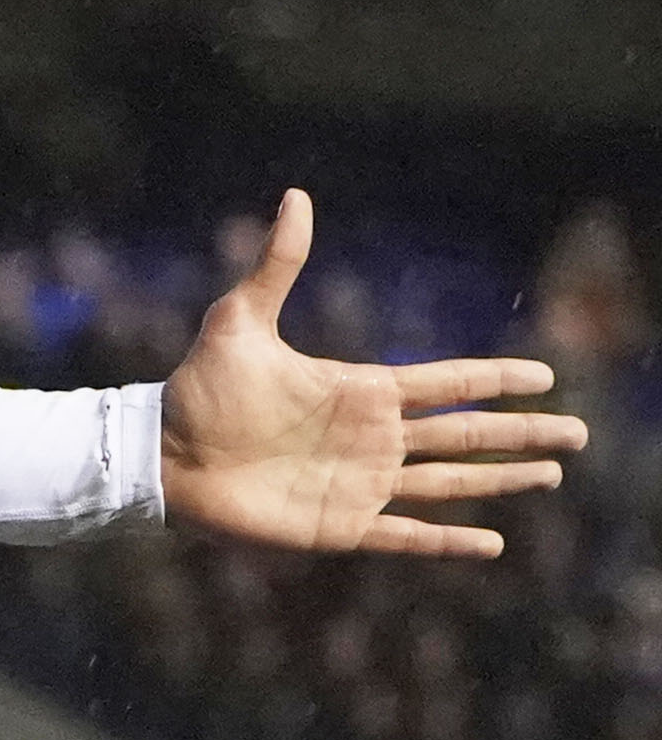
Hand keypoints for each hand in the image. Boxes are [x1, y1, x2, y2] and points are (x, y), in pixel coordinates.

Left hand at [161, 190, 584, 559]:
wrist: (161, 453)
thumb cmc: (198, 387)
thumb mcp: (240, 319)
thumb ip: (277, 263)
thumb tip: (296, 196)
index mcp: (361, 390)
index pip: (447, 382)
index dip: (497, 379)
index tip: (545, 376)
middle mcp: (373, 438)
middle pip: (466, 433)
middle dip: (522, 434)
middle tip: (578, 434)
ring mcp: (360, 483)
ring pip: (450, 481)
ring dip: (501, 481)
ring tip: (551, 476)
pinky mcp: (339, 525)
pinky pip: (406, 536)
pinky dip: (448, 541)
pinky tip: (491, 544)